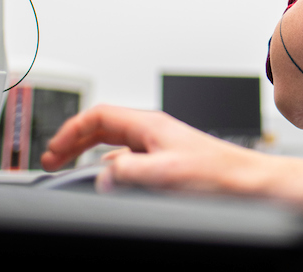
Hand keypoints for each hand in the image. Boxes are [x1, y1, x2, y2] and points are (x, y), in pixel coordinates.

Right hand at [42, 105, 302, 202]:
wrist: (250, 185)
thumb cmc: (218, 174)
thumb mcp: (164, 173)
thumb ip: (128, 171)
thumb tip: (102, 176)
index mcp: (151, 125)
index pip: (99, 116)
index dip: (71, 131)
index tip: (52, 151)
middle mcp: (154, 132)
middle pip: (103, 128)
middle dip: (74, 142)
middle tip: (53, 160)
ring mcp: (161, 147)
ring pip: (115, 145)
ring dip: (91, 156)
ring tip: (73, 170)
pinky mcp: (169, 164)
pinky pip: (130, 161)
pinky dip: (111, 170)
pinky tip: (110, 185)